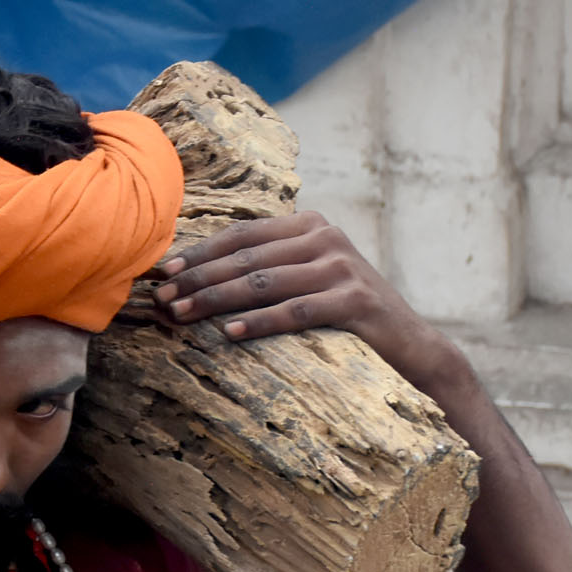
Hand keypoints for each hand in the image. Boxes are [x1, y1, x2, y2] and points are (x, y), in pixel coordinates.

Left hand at [151, 211, 461, 387]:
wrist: (411, 346)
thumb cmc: (345, 317)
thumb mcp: (307, 281)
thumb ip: (268, 268)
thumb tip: (197, 277)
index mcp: (309, 225)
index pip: (242, 235)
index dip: (199, 253)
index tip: (162, 272)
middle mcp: (326, 237)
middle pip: (247, 257)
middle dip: (198, 279)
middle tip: (161, 299)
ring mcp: (342, 267)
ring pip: (264, 282)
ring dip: (216, 300)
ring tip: (180, 316)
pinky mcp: (355, 300)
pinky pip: (295, 311)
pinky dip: (258, 322)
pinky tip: (227, 334)